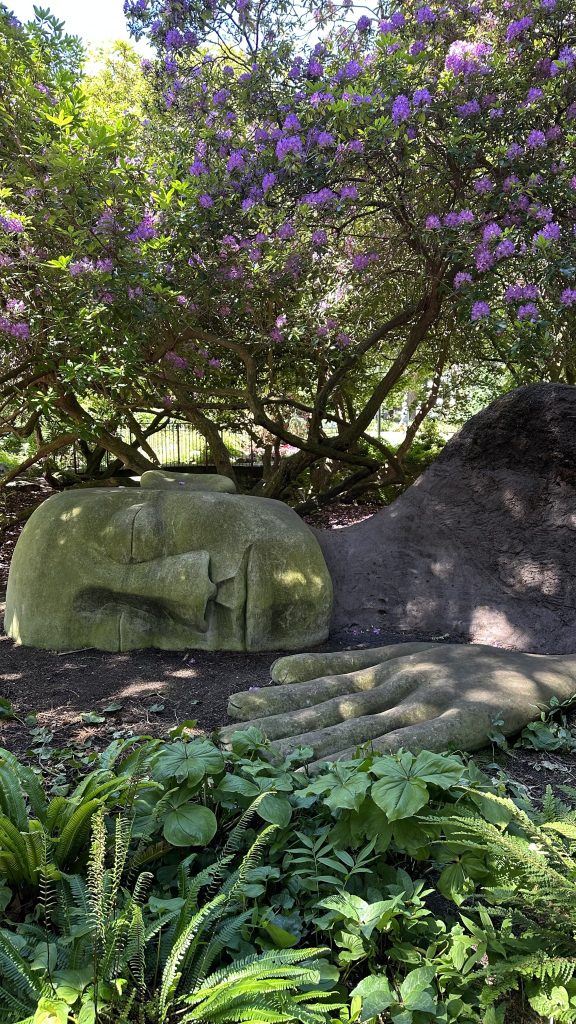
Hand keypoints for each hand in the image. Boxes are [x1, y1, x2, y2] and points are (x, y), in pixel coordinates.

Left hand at [221, 643, 575, 764]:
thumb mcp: (403, 657)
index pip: (322, 688)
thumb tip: (277, 669)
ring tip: (260, 761)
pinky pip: (408, 746)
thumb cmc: (466, 670)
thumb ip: (346, 665)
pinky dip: (369, 759)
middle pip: (329, 710)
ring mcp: (427, 701)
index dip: (278, 700)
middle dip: (275, 728)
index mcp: (385, 668)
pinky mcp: (460, 722)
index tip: (232, 708)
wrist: (537, 674)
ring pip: (358, 728)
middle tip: (224, 743)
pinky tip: (331, 773)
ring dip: (305, 746)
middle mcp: (397, 683)